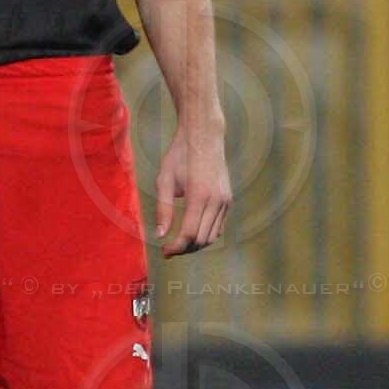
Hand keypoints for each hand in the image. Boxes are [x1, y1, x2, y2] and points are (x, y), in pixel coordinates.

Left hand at [153, 117, 230, 255]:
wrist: (204, 136)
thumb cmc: (180, 156)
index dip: (175, 247)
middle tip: (169, 249)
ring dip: (195, 244)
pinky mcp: (228, 200)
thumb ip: (162, 209)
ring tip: (179, 242)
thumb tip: (160, 235)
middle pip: (201, 239)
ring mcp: (225, 201)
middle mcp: (216, 200)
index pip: (189, 233)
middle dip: (184, 249)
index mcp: (199, 195)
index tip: (163, 252)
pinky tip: (192, 231)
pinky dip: (206, 234)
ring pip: (212, 236)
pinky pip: (219, 227)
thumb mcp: (164, 180)